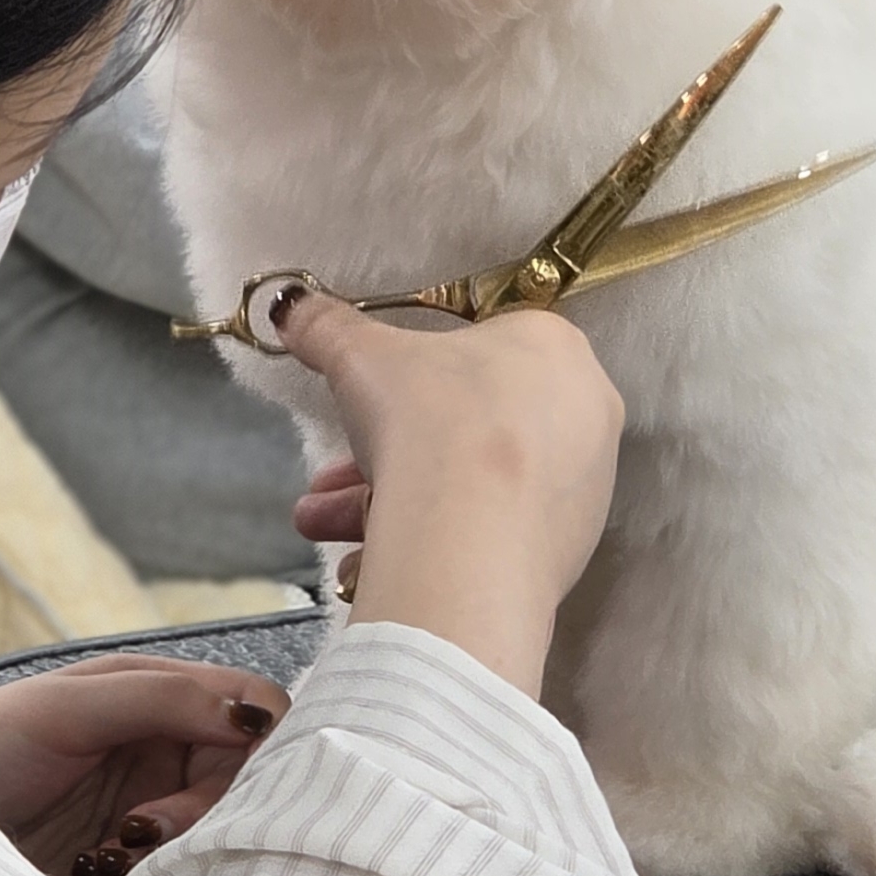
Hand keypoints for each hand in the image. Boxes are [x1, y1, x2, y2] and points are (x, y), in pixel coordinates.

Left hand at [0, 655, 289, 875]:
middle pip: (249, 779)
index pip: (254, 706)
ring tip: (102, 860)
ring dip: (175, 852)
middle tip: (138, 832)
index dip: (258, 741)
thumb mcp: (64, 710)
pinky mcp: (134, 875)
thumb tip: (255, 713)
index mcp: (155, 696)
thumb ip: (161, 699)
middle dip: (207, 809)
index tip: (222, 781)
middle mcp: (163, 753)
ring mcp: (151, 815)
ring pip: (222, 835)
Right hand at [273, 294, 621, 696]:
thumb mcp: (360, 357)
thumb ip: (327, 328)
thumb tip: (291, 308)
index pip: (478, 351)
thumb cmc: (429, 420)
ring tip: (324, 530)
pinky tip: (367, 567)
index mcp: (553, 348)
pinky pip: (488, 538)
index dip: (404, 382)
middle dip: (381, 458)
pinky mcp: (568, 551)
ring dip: (387, 507)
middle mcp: (584, 413)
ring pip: (472, 488)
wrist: (470, 540)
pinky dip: (431, 547)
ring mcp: (582, 489)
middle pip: (465, 428)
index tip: (357, 411)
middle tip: (327, 485)